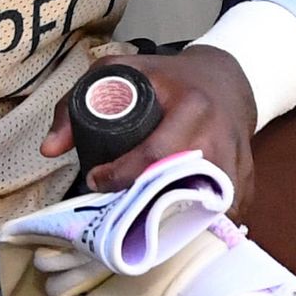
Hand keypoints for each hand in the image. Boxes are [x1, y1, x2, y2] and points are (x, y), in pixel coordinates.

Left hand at [40, 44, 260, 207]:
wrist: (227, 77)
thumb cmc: (169, 77)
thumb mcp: (119, 74)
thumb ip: (76, 104)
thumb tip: (49, 149)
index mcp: (192, 106)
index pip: (155, 152)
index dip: (121, 174)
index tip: (96, 179)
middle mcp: (219, 133)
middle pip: (182, 183)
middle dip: (146, 201)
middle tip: (116, 203)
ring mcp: (237, 155)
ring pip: (210, 201)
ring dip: (179, 216)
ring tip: (147, 218)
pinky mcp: (246, 172)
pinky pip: (230, 205)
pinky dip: (207, 218)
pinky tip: (185, 222)